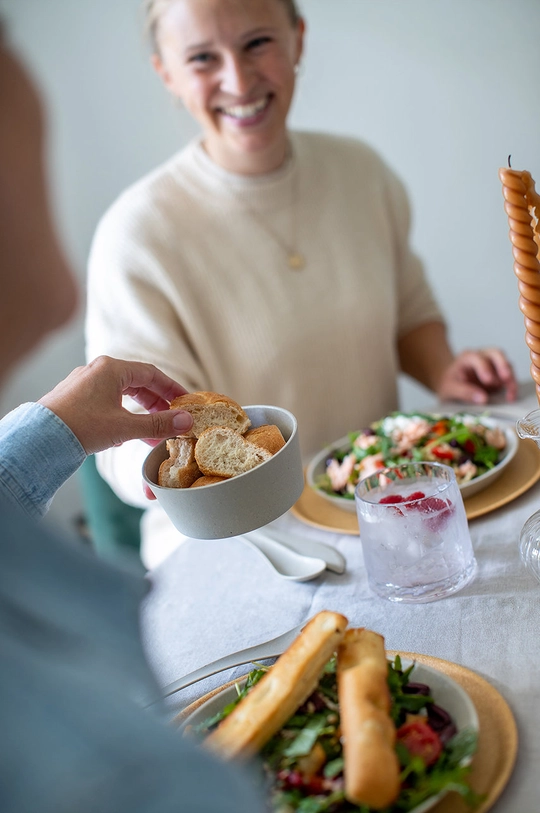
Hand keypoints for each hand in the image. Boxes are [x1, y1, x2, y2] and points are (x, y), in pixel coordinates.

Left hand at [38, 355, 192, 453]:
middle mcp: (97, 370)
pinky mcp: (75, 397)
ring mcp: (84, 383)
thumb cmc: (81, 426)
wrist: (40, 437)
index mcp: (111, 369)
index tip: (185, 401)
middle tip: (170, 419)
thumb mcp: (125, 426)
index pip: (152, 374)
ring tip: (151, 432)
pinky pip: (106, 401)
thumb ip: (158, 424)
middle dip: (156, 403)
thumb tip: (186, 421)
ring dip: (139, 412)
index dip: (172, 388)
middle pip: (137, 383)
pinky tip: (125, 434)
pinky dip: (122, 414)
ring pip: (121, 393)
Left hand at [436, 348, 517, 404]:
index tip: (488, 380)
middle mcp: (482, 357)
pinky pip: (509, 377)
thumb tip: (483, 399)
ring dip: (510, 378)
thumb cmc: (449, 384)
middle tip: (506, 378)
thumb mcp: (449, 389)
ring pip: (506, 364)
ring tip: (510, 393)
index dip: (483, 367)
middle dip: (503, 365)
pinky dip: (512, 386)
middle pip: (496, 353)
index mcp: (467, 357)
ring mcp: (492, 364)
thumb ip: (464, 392)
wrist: (451, 384)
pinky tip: (510, 397)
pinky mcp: (499, 374)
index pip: (477, 357)